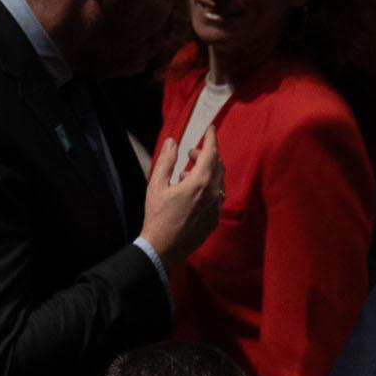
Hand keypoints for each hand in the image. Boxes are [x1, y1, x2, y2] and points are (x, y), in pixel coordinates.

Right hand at [139, 129, 222, 270]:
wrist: (163, 247)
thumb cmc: (157, 216)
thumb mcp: (157, 184)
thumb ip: (167, 160)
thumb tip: (173, 142)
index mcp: (201, 182)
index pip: (212, 152)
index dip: (212, 138)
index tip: (211, 128)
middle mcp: (214, 194)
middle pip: (217, 165)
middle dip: (206, 155)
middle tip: (190, 154)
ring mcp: (216, 208)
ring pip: (218, 182)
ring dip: (206, 172)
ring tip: (184, 176)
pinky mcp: (215, 219)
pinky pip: (216, 197)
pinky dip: (207, 188)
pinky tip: (190, 193)